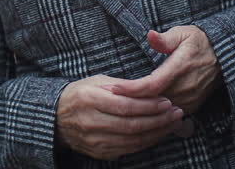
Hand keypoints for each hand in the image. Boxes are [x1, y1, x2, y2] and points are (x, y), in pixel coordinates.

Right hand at [56, 74, 185, 159]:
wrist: (57, 118)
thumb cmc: (81, 95)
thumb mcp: (96, 82)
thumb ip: (123, 86)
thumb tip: (152, 88)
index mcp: (89, 99)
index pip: (125, 105)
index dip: (149, 105)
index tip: (167, 101)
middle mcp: (91, 121)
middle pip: (132, 124)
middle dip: (159, 119)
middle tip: (177, 113)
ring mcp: (95, 140)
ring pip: (133, 139)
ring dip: (157, 132)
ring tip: (173, 123)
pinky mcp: (100, 152)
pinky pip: (129, 149)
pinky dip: (147, 142)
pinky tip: (158, 133)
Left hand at [109, 26, 221, 116]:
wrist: (224, 57)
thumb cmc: (199, 42)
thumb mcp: (183, 33)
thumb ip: (165, 38)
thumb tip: (150, 36)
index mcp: (179, 68)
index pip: (151, 85)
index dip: (130, 89)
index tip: (111, 88)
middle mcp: (185, 87)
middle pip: (151, 102)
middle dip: (128, 102)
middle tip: (104, 99)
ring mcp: (190, 99)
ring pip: (158, 111)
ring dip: (139, 110)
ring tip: (114, 107)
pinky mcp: (192, 106)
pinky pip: (168, 115)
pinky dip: (152, 114)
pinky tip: (135, 111)